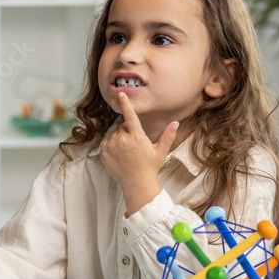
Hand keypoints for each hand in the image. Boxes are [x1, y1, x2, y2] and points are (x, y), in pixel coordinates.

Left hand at [100, 93, 177, 215]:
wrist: (136, 184)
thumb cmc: (150, 166)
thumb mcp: (161, 151)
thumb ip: (168, 135)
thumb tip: (176, 122)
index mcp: (136, 137)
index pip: (130, 116)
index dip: (126, 104)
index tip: (120, 94)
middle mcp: (122, 139)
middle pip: (123, 126)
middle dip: (128, 131)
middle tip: (135, 145)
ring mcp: (111, 146)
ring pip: (114, 134)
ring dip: (120, 138)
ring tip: (128, 152)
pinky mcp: (103, 153)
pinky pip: (107, 142)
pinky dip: (112, 146)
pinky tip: (120, 155)